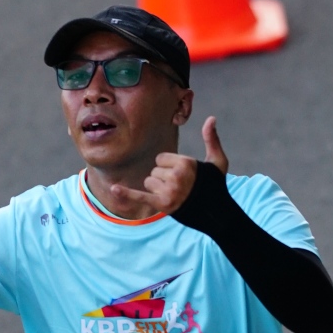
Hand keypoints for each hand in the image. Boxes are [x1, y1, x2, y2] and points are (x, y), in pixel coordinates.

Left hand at [101, 117, 229, 220]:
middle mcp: (177, 176)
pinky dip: (126, 194)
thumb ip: (212, 139)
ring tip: (174, 195)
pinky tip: (114, 189)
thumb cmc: (215, 186)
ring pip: (148, 183)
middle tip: (179, 188)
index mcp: (186, 163)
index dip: (169, 166)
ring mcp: (169, 191)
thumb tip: (211, 117)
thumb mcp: (218, 161)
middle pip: (154, 171)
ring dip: (157, 189)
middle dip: (163, 178)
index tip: (182, 175)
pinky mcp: (162, 205)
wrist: (216, 214)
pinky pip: (140, 196)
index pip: (161, 159)